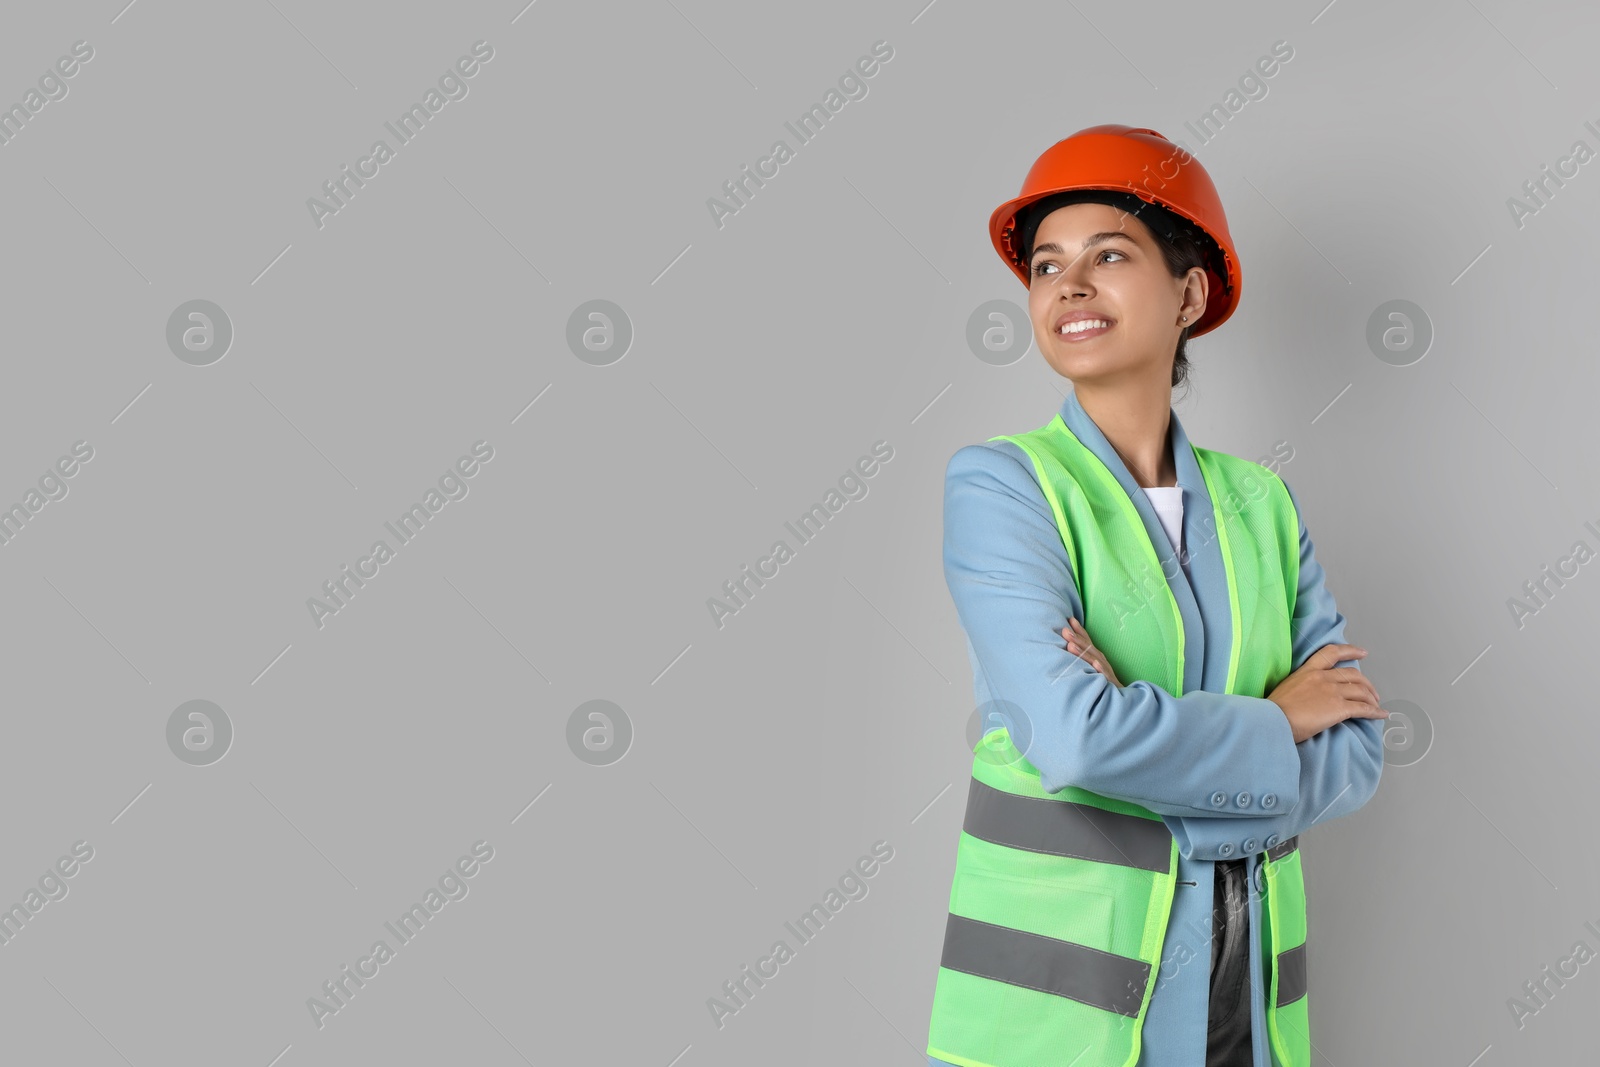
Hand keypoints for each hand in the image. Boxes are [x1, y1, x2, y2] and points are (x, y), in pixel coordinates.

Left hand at [1062, 617, 1121, 686]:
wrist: (1118, 694)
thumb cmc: (1102, 678)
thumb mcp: (1091, 665)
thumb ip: (1081, 655)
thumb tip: (1067, 644)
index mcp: (1095, 655)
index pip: (1086, 640)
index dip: (1079, 630)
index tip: (1070, 619)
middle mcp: (1099, 659)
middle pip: (1088, 647)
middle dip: (1076, 638)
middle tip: (1065, 630)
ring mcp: (1104, 669)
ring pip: (1093, 659)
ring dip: (1083, 652)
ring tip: (1071, 645)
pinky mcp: (1109, 681)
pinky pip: (1104, 674)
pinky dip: (1100, 668)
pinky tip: (1095, 664)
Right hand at [1266, 643, 1389, 743]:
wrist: (1273, 720)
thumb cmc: (1274, 710)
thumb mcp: (1287, 689)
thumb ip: (1301, 688)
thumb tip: (1309, 697)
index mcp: (1307, 671)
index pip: (1331, 653)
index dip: (1350, 651)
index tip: (1362, 652)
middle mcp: (1322, 678)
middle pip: (1353, 675)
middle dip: (1366, 683)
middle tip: (1371, 692)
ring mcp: (1332, 692)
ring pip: (1361, 691)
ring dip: (1372, 698)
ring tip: (1375, 705)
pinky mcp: (1339, 708)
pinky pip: (1363, 708)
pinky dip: (1375, 712)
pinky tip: (1381, 715)